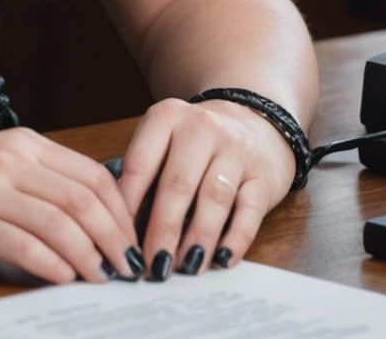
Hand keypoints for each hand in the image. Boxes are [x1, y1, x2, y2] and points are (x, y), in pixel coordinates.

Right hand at [0, 126, 144, 282]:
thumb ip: (36, 181)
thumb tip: (93, 220)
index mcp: (21, 145)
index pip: (92, 174)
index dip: (123, 212)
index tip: (136, 242)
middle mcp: (8, 160)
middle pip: (84, 199)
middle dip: (117, 239)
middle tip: (133, 269)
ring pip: (61, 222)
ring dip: (92, 257)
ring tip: (104, 279)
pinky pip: (25, 245)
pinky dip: (53, 265)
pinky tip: (65, 278)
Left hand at [116, 96, 297, 277]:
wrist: (252, 122)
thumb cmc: (194, 143)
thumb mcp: (164, 142)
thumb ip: (146, 175)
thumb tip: (125, 227)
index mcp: (166, 117)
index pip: (140, 164)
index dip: (128, 205)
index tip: (121, 238)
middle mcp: (200, 128)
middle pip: (177, 184)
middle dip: (163, 230)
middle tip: (154, 265)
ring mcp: (236, 150)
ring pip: (214, 199)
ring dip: (198, 238)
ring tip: (185, 268)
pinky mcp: (263, 176)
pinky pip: (249, 212)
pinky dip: (235, 239)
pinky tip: (222, 260)